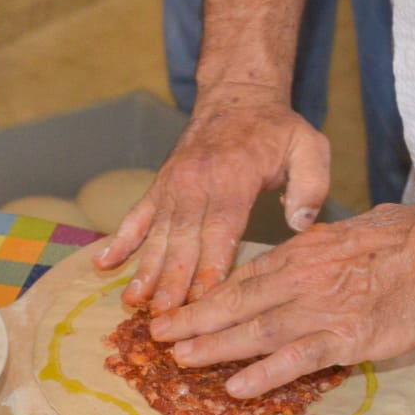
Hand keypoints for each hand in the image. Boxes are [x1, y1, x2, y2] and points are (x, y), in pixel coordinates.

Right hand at [95, 82, 330, 312]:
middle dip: (172, 282)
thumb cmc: (277, 129)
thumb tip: (301, 224)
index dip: (209, 267)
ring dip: (144, 270)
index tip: (202, 300)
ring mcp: (173, 186)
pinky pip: (136, 216)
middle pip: (182, 240)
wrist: (238, 96)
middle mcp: (197, 184)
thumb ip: (311, 185)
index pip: (220, 231)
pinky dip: (119, 241)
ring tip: (132, 302)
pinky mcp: (160, 186)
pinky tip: (103, 264)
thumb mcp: (309, 147)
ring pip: (156, 234)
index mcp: (233, 180)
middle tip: (164, 318)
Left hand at [147, 202, 414, 396]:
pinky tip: (235, 387)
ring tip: (178, 359)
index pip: (249, 277)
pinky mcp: (347, 338)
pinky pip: (296, 359)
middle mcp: (304, 279)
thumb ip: (335, 241)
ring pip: (255, 330)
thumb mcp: (363, 227)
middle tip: (157, 334)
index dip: (212, 294)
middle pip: (237, 301)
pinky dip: (263, 373)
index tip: (185, 307)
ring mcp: (322, 309)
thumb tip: (322, 241)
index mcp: (308, 252)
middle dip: (194, 319)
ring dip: (213, 346)